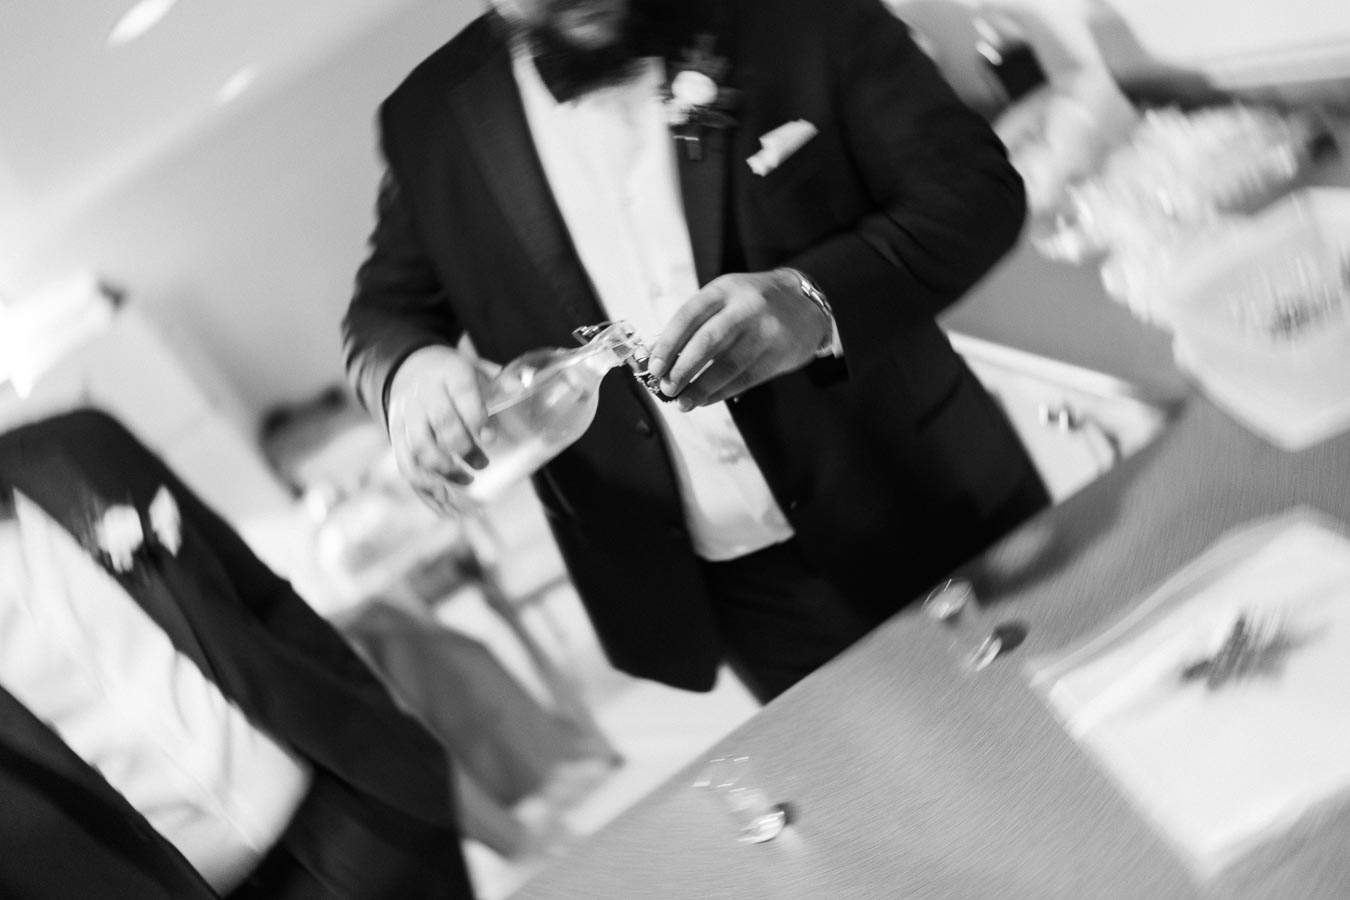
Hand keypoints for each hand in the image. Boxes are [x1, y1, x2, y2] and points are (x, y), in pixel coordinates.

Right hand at [386, 345, 489, 514]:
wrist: (410, 367)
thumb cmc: (453, 377)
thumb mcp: (475, 370)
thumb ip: (499, 386)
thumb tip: (523, 397)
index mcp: (450, 373)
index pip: (462, 393)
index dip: (476, 418)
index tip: (491, 439)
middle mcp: (425, 393)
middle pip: (441, 423)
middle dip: (463, 449)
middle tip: (482, 464)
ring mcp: (407, 414)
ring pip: (420, 447)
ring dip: (444, 471)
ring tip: (466, 482)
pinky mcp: (396, 435)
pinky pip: (406, 464)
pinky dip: (424, 488)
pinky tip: (444, 502)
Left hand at [646, 269, 829, 409]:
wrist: (806, 303)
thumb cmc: (751, 303)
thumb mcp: (725, 298)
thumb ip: (696, 323)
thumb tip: (659, 358)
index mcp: (724, 289)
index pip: (689, 316)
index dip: (668, 343)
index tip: (654, 368)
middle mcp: (745, 307)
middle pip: (708, 341)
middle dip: (682, 369)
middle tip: (666, 388)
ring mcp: (765, 331)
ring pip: (727, 365)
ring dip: (701, 388)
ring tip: (683, 402)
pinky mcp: (779, 354)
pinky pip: (745, 378)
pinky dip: (721, 392)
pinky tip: (705, 400)